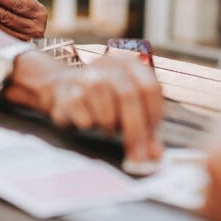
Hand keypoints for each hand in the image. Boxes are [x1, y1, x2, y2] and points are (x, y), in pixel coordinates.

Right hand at [45, 52, 162, 162]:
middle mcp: (107, 65)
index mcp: (128, 64)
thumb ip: (146, 130)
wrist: (64, 87)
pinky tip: (89, 122)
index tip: (152, 138)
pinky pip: (84, 117)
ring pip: (105, 106)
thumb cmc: (105, 99)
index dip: (154, 116)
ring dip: (110, 125)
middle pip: (128, 96)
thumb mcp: (128, 107)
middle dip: (135, 130)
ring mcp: (84, 76)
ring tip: (109, 128)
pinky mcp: (66, 92)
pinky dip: (90, 125)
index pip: (150, 88)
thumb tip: (155, 155)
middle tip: (138, 156)